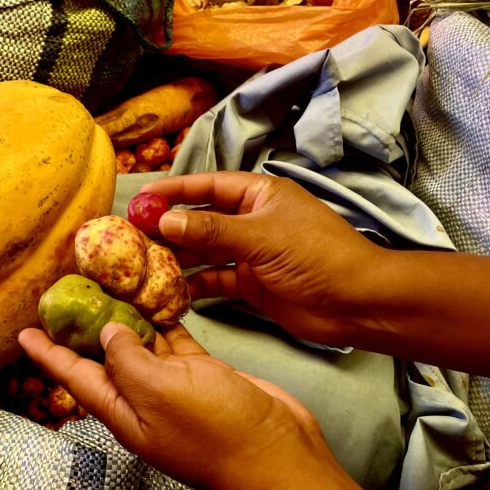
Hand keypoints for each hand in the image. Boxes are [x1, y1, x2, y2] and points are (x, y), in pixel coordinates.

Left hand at [18, 321, 325, 489]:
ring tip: (109, 281)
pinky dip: (166, 319)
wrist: (275, 453)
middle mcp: (144, 399)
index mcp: (124, 412)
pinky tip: (159, 296)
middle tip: (68, 291)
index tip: (23, 333)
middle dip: (85, 327)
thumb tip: (109, 331)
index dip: (48, 354)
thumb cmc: (214, 431)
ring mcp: (175, 386)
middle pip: (104, 358)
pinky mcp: (203, 373)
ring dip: (127, 315)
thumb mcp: (158, 391)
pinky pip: (176, 341)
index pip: (75, 378)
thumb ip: (127, 359)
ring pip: (142, 344)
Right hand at [139, 171, 380, 347]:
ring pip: (205, 252)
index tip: (141, 198)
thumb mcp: (260, 236)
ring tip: (143, 266)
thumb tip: (164, 220)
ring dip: (178, 258)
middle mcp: (252, 220)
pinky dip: (195, 286)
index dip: (174, 190)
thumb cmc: (315, 255)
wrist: (357, 303)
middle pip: (202, 220)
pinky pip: (216, 281)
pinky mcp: (252, 285)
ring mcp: (252, 254)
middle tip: (131, 238)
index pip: (208, 186)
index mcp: (259, 195)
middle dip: (169, 228)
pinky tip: (170, 292)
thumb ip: (211, 230)